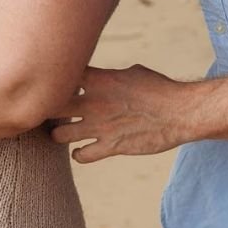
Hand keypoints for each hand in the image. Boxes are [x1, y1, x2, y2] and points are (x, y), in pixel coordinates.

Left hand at [50, 64, 184, 162]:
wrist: (180, 113)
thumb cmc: (159, 89)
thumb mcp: (131, 72)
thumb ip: (108, 76)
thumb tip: (98, 76)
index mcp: (99, 80)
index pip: (60, 77)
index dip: (54, 82)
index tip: (58, 86)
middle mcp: (94, 103)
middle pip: (51, 106)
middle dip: (47, 109)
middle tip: (52, 112)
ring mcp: (101, 127)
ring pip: (59, 134)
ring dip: (59, 133)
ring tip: (65, 132)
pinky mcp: (111, 147)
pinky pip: (82, 155)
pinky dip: (79, 154)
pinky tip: (82, 150)